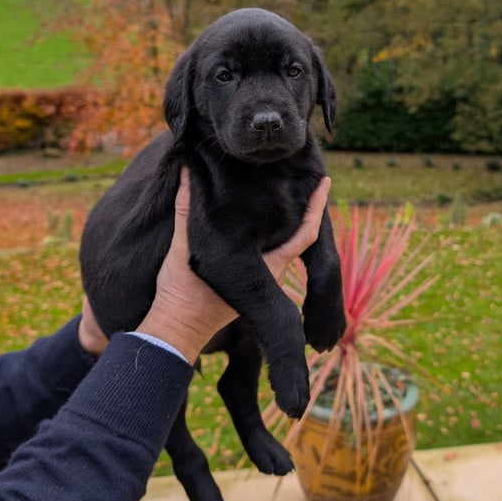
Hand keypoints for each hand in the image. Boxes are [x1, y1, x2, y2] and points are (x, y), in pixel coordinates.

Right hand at [80, 168, 330, 363]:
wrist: (176, 329)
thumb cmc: (184, 293)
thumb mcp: (183, 248)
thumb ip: (186, 209)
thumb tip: (185, 171)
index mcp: (268, 267)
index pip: (305, 234)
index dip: (317, 207)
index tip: (325, 182)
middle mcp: (272, 273)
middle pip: (299, 235)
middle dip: (303, 208)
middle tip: (303, 178)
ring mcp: (263, 280)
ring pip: (284, 243)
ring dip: (287, 219)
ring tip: (283, 189)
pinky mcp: (251, 283)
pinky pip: (270, 251)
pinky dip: (271, 231)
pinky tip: (260, 216)